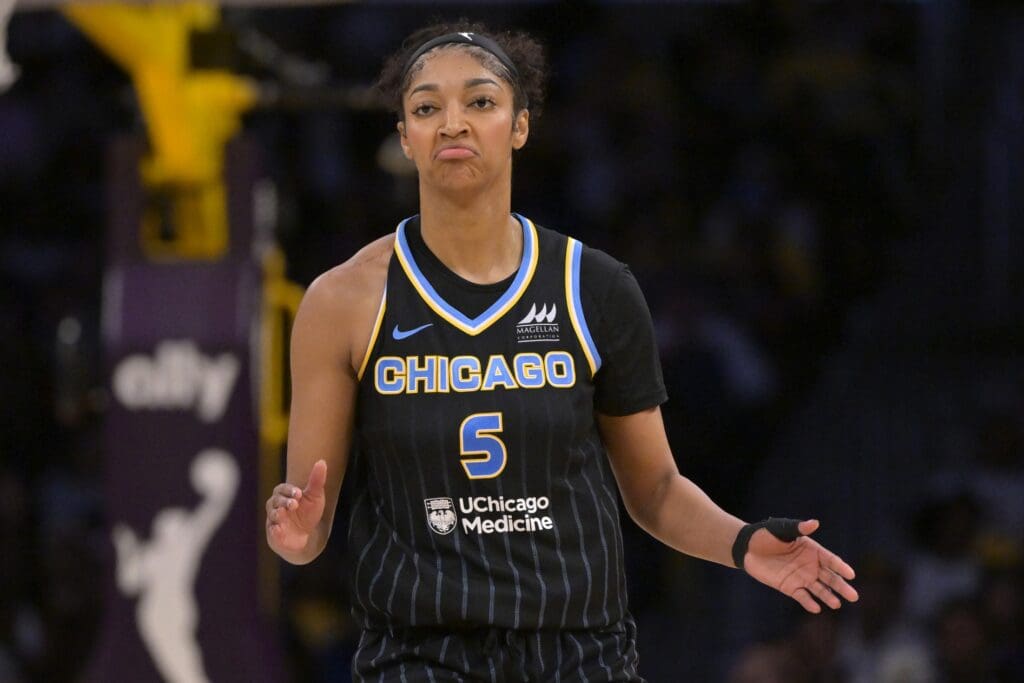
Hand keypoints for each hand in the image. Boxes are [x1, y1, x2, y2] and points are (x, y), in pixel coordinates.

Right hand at [265, 459, 326, 555]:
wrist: (305, 536)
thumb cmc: (307, 513)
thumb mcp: (315, 496)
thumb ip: (317, 480)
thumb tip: (322, 461)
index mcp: (285, 495)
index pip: (282, 489)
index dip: (289, 490)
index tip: (299, 493)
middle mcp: (276, 506)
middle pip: (274, 501)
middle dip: (284, 501)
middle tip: (294, 504)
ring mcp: (274, 520)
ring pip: (271, 515)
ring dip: (277, 514)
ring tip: (283, 513)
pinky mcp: (275, 534)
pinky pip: (272, 532)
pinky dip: (275, 531)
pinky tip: (278, 530)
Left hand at [742, 519, 858, 612]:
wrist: (747, 548)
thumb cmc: (766, 535)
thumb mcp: (782, 529)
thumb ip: (798, 529)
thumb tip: (815, 523)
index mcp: (812, 550)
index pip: (831, 560)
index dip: (841, 567)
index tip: (851, 574)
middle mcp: (810, 565)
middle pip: (830, 578)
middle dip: (841, 586)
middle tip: (854, 597)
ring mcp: (801, 577)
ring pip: (819, 589)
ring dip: (828, 597)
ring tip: (837, 604)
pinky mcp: (790, 587)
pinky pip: (802, 596)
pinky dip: (809, 602)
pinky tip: (816, 608)